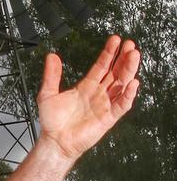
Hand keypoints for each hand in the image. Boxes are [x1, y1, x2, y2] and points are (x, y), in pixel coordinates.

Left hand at [37, 35, 140, 160]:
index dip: (109, 53)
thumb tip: (52, 55)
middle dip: (123, 58)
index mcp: (86, 86)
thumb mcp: (47, 93)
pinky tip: (133, 83)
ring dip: (128, 71)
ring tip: (134, 56)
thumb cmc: (52, 120)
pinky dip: (128, 95)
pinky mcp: (108, 118)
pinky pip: (121, 105)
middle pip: (115, 72)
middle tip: (130, 44)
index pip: (101, 66)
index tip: (116, 40)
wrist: (55, 140)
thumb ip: (52, 75)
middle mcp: (98, 93)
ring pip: (121, 85)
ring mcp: (104, 105)